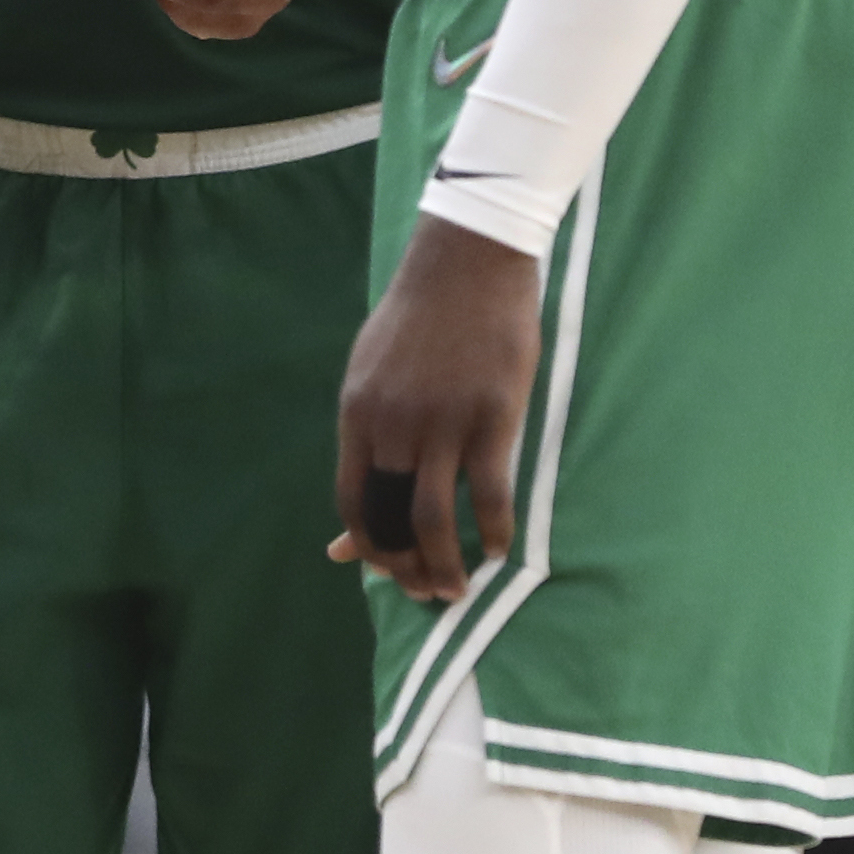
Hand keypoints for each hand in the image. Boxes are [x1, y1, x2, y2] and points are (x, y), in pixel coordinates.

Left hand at [332, 216, 539, 602]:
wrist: (468, 259)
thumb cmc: (420, 317)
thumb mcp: (372, 373)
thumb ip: (365, 437)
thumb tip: (356, 483)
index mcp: (358, 414)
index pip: (352, 502)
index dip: (368, 547)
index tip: (386, 568)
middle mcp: (393, 425)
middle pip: (390, 517)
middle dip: (405, 567)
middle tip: (426, 593)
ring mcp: (442, 422)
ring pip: (434, 519)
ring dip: (444, 566)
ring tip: (457, 590)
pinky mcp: (492, 417)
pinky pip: (490, 494)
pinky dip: (496, 532)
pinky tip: (502, 551)